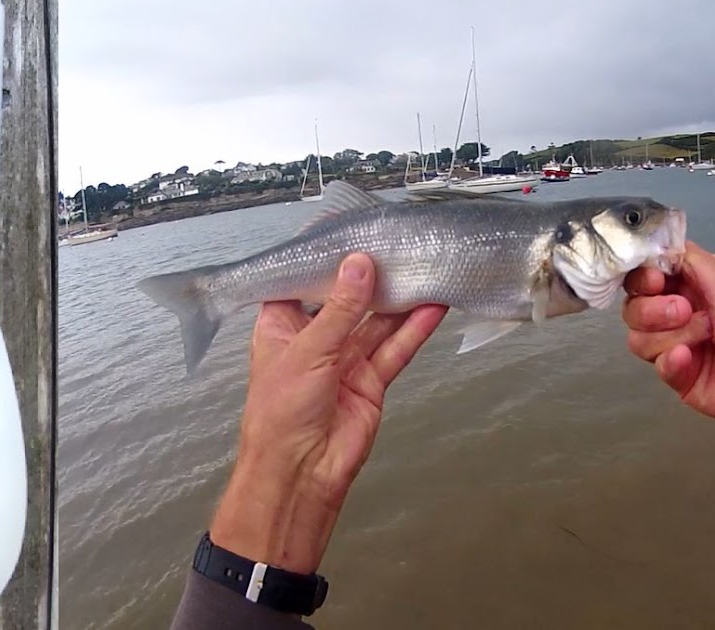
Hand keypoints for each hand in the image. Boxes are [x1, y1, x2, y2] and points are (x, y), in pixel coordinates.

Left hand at [210, 253, 446, 572]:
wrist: (300, 474)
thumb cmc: (281, 413)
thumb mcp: (307, 352)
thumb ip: (340, 309)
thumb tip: (360, 265)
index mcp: (281, 325)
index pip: (302, 280)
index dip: (323, 257)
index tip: (348, 228)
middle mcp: (314, 339)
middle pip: (346, 298)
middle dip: (369, 275)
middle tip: (396, 241)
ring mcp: (345, 359)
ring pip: (376, 322)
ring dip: (399, 299)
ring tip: (423, 267)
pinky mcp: (371, 380)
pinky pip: (394, 348)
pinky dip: (414, 329)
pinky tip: (433, 306)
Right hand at [623, 240, 714, 435]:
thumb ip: (690, 259)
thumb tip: (660, 244)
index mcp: (695, 283)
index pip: (649, 273)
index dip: (644, 276)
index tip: (656, 282)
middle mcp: (681, 310)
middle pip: (635, 305)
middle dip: (653, 309)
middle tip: (684, 311)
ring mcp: (677, 343)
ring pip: (639, 335)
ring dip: (670, 335)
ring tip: (704, 337)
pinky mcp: (676, 373)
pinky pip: (654, 363)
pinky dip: (671, 361)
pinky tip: (689, 360)